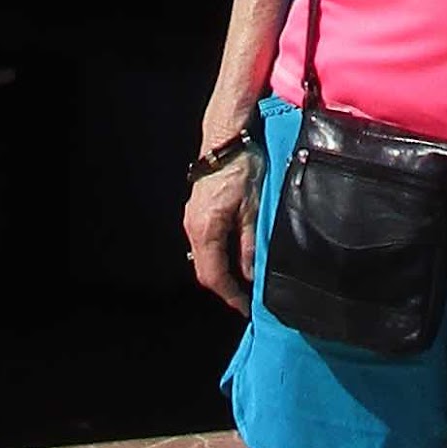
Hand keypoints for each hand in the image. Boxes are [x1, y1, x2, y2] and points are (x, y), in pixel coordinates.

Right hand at [185, 159, 255, 311]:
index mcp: (206, 229)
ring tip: (244, 284)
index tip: (246, 308)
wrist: (226, 139)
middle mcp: (193, 228)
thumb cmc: (242, 167)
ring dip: (221, 273)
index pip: (214, 275)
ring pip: (204, 258)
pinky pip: (205, 244)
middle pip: (205, 271)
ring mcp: (193, 219)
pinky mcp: (197, 212)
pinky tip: (234, 259)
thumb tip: (252, 274)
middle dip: (225, 289)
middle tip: (247, 300)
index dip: (231, 295)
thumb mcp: (253, 208)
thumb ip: (250, 244)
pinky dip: (218, 258)